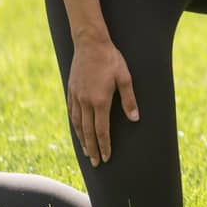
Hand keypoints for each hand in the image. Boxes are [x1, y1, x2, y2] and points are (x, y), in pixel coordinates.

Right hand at [67, 34, 139, 166]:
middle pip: (88, 132)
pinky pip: (71, 113)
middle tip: (96, 163)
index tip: (107, 157)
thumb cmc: (111, 59)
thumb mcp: (124, 77)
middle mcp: (85, 102)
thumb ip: (129, 100)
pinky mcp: (71, 91)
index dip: (104, 145)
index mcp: (100, 101)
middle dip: (92, 149)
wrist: (90, 43)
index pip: (101, 130)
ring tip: (87, 152)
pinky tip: (77, 130)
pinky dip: (74, 125)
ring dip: (82, 140)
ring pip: (77, 124)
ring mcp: (76, 97)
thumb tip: (135, 119)